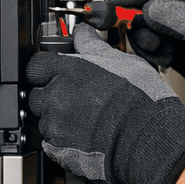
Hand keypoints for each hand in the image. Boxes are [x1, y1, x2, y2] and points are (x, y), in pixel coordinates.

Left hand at [26, 24, 184, 183]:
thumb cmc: (140, 100)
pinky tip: (84, 136)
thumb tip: (83, 33)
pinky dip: (63, 141)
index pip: (36, 66)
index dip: (46, 71)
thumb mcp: (121, 61)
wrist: (148, 138)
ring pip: (45, 120)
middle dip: (52, 96)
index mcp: (67, 71)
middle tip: (76, 100)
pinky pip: (51, 143)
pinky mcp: (59, 149)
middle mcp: (56, 97)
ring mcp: (55, 125)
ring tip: (86, 120)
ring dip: (59, 120)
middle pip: (38, 94)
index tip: (55, 74)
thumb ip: (93, 46)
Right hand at [107, 0, 184, 116]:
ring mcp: (165, 9)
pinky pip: (137, 34)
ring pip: (133, 15)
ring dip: (142, 37)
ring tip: (163, 52)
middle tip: (126, 29)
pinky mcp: (158, 29)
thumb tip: (147, 10)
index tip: (117, 3)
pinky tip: (165, 57)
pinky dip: (146, 48)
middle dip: (132, 14)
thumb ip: (179, 18)